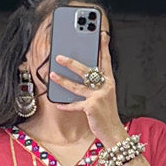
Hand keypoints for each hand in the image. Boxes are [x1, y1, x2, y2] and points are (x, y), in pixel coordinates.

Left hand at [49, 30, 124, 146]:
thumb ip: (96, 84)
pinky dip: (66, 105)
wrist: (113, 131)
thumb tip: (82, 74)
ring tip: (52, 75)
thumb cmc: (107, 113)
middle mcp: (104, 86)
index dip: (104, 47)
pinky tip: (58, 103)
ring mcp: (98, 96)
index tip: (102, 34)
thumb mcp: (105, 95)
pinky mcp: (91, 107)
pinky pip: (74, 105)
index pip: (106, 61)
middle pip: (86, 70)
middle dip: (71, 63)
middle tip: (60, 56)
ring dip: (63, 80)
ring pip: (77, 86)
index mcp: (109, 81)